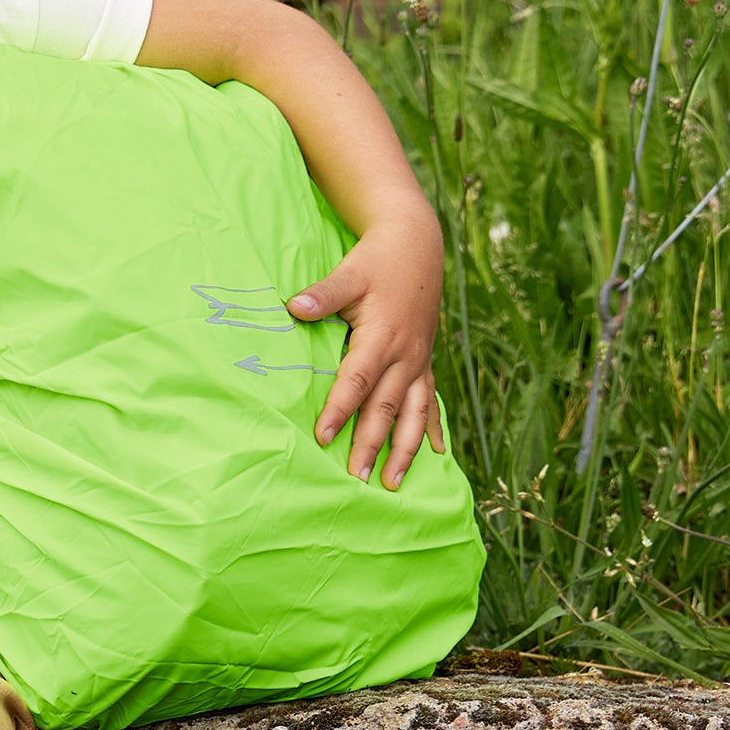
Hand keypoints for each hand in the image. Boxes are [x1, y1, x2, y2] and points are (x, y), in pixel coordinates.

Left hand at [289, 210, 446, 490]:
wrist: (416, 246)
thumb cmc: (376, 262)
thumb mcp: (348, 272)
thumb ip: (322, 294)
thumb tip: (293, 307)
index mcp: (381, 336)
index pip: (357, 380)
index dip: (340, 409)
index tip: (323, 436)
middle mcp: (405, 355)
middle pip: (385, 407)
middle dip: (371, 444)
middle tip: (356, 478)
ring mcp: (418, 361)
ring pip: (413, 413)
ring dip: (403, 449)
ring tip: (392, 482)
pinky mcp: (425, 362)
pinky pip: (430, 401)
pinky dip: (432, 428)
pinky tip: (436, 454)